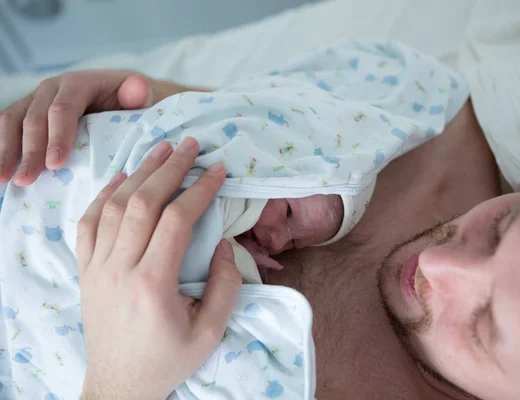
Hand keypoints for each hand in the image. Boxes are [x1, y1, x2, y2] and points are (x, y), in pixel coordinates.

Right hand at [0, 70, 211, 185]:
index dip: (57, 136)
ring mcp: (35, 99)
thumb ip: (138, 94)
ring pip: (11, 121)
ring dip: (5, 151)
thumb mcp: (142, 98)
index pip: (63, 109)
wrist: (125, 98)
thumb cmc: (135, 104)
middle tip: (26, 180)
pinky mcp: (26, 112)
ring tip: (1, 180)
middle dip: (29, 151)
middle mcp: (52, 88)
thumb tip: (137, 88)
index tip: (56, 164)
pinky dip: (0, 148)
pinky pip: (6, 127)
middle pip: (34, 118)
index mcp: (79, 84)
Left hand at [77, 137, 240, 399]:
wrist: (118, 385)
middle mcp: (119, 268)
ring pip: (115, 207)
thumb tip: (221, 243)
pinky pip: (88, 224)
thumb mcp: (210, 333)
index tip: (219, 170)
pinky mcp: (84, 271)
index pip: (177, 220)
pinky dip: (103, 196)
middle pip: (144, 202)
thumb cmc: (167, 359)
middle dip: (171, 169)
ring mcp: (96, 268)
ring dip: (139, 173)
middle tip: (191, 145)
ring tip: (161, 151)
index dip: (200, 189)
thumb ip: (225, 286)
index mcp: (153, 283)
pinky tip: (120, 178)